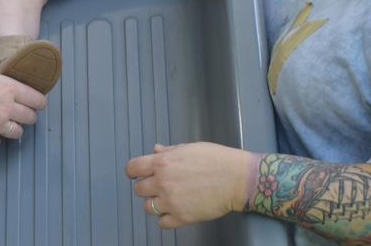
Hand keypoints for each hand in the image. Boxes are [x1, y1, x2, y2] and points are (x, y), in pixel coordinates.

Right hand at [0, 64, 45, 147]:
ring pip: (17, 133)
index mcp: (9, 88)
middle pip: (31, 117)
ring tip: (10, 126)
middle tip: (26, 114)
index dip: (40, 102)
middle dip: (30, 116)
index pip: (37, 99)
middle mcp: (7, 107)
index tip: (39, 103)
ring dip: (15, 129)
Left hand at [125, 142, 254, 228]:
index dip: (133, 171)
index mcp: (163, 162)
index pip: (133, 168)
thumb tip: (155, 150)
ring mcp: (171, 201)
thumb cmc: (217, 160)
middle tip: (158, 186)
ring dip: (155, 203)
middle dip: (146, 187)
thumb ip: (169, 151)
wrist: (237, 179)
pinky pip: (162, 222)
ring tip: (168, 199)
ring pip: (148, 207)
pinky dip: (166, 218)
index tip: (136, 174)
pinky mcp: (182, 217)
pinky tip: (175, 210)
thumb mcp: (190, 148)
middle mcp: (163, 182)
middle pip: (139, 189)